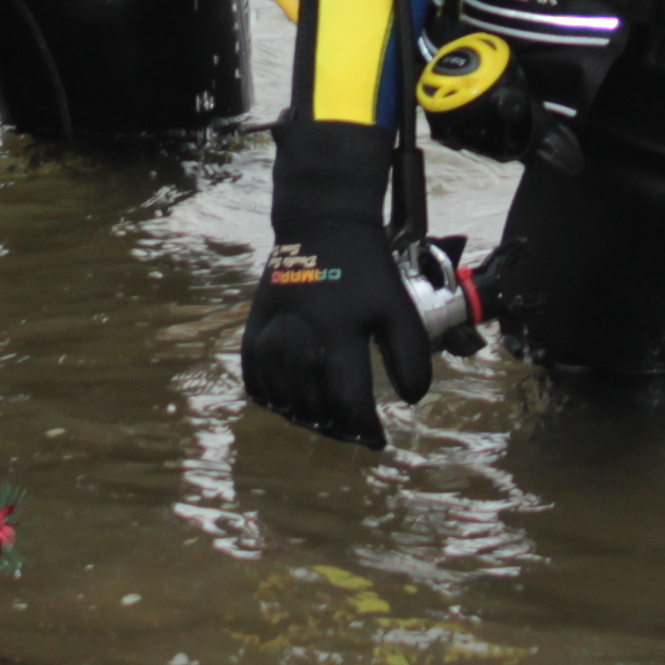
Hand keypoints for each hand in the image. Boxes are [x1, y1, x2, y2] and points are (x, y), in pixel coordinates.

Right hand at [239, 116, 433, 447]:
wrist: (322, 224)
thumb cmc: (366, 270)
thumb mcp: (397, 308)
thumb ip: (408, 355)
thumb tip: (410, 401)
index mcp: (340, 332)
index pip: (348, 402)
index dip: (364, 430)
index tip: (378, 441)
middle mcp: (301, 337)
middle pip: (313, 406)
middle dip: (337, 427)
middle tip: (354, 432)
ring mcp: (272, 332)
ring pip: (282, 397)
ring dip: (304, 417)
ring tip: (326, 422)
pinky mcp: (254, 327)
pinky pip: (253, 378)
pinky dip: (270, 398)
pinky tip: (290, 404)